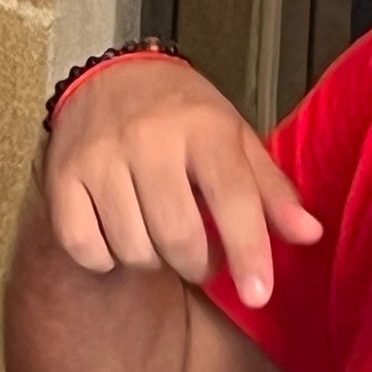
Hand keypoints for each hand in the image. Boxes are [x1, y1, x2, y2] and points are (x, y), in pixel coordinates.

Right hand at [42, 56, 320, 307]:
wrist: (109, 76)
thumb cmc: (182, 115)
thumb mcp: (235, 139)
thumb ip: (270, 190)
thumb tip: (309, 234)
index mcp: (203, 126)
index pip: (232, 197)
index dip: (248, 252)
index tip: (258, 295)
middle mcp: (148, 138)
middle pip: (178, 237)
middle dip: (198, 264)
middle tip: (201, 256)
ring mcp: (99, 158)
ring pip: (133, 249)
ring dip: (152, 260)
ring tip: (158, 234)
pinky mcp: (62, 177)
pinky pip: (85, 248)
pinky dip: (105, 258)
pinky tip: (118, 235)